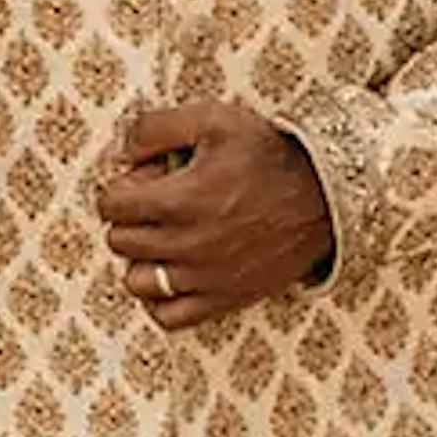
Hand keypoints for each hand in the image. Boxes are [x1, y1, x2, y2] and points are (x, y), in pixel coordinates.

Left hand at [98, 96, 331, 328]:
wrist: (325, 196)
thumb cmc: (269, 154)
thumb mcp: (213, 119)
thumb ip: (155, 128)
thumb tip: (120, 152)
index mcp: (179, 200)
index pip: (111, 205)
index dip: (121, 187)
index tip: (145, 180)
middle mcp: (186, 244)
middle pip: (120, 240)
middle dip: (130, 218)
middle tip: (157, 204)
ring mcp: (205, 277)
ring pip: (137, 282)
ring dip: (141, 260)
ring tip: (162, 240)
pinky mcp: (225, 299)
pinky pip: (169, 317)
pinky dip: (161, 300)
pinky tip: (173, 275)